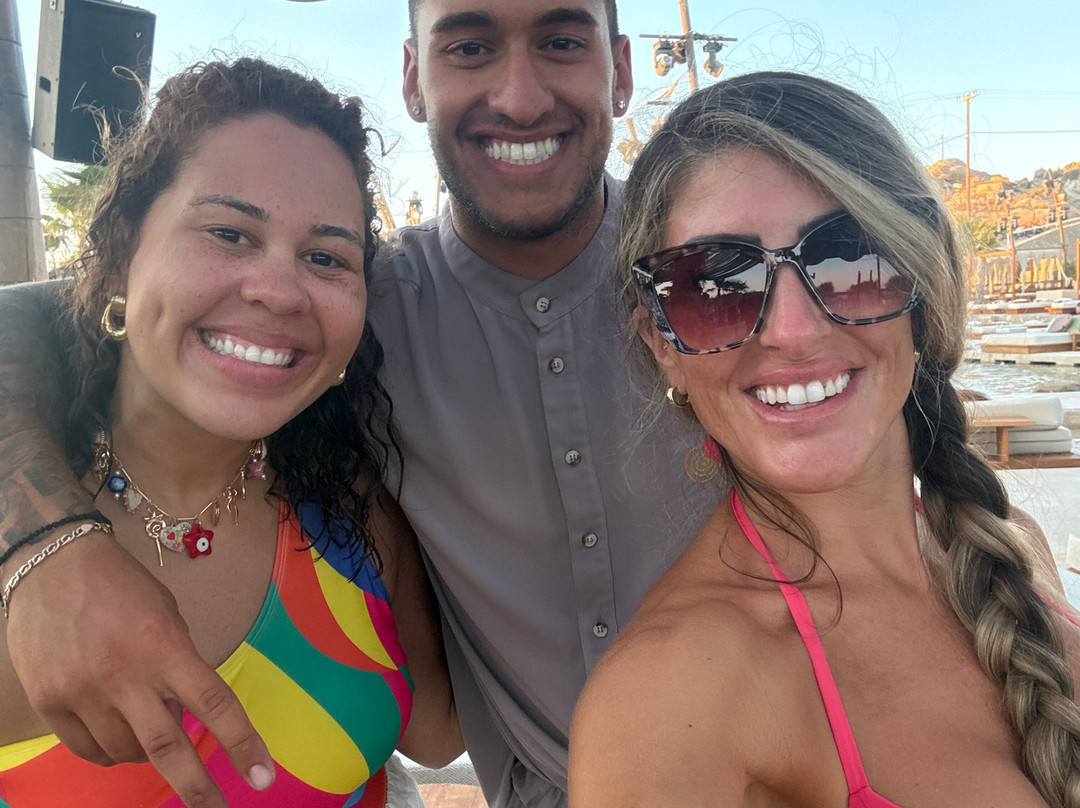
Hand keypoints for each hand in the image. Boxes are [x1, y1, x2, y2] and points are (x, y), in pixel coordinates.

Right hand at [5, 531, 273, 805]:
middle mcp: (124, 673)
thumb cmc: (123, 586)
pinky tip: (116, 731)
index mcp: (164, 645)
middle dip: (196, 788)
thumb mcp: (167, 616)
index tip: (262, 777)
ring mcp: (82, 691)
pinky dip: (110, 752)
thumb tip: (186, 713)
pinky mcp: (49, 702)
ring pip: (126, 753)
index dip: (242, 743)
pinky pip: (89, 750)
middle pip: (166, 747)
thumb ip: (179, 664)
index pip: (214, 703)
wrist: (53, 565)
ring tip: (147, 721)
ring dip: (146, 753)